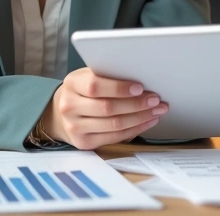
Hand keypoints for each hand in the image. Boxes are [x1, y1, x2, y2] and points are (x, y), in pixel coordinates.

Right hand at [42, 67, 167, 149]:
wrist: (64, 112)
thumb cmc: (84, 90)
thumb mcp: (89, 76)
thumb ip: (108, 76)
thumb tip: (141, 81)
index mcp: (72, 84)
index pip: (95, 86)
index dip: (119, 88)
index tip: (140, 88)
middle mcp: (69, 107)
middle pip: (107, 108)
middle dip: (136, 104)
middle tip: (155, 100)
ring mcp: (75, 127)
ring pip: (114, 124)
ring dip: (140, 118)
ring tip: (156, 111)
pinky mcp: (84, 143)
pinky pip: (114, 137)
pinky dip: (135, 129)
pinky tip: (147, 121)